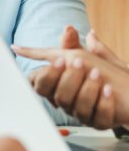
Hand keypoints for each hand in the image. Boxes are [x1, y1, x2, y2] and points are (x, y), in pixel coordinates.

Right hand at [14, 29, 128, 128]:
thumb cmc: (110, 74)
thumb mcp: (90, 56)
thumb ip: (75, 44)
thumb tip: (68, 28)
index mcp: (61, 85)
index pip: (40, 84)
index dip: (46, 74)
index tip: (61, 60)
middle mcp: (69, 101)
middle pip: (56, 96)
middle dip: (67, 79)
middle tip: (79, 62)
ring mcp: (84, 113)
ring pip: (75, 107)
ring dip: (87, 88)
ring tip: (99, 73)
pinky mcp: (100, 122)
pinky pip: (97, 117)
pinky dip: (104, 103)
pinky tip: (109, 91)